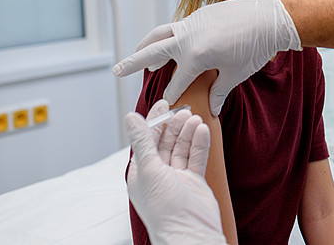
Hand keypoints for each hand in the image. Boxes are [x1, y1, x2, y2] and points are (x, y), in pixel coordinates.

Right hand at [113, 0, 300, 114]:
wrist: (270, 19)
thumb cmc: (254, 49)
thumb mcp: (235, 74)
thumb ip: (219, 92)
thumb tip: (213, 110)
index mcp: (195, 57)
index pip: (176, 82)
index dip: (171, 97)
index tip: (165, 109)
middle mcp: (188, 38)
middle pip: (152, 52)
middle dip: (134, 63)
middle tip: (117, 71)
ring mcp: (192, 23)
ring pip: (161, 33)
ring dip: (147, 45)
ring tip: (138, 55)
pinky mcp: (200, 14)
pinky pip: (178, 26)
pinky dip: (169, 36)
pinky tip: (170, 44)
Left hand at [125, 100, 225, 244]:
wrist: (190, 231)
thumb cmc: (164, 208)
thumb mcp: (148, 169)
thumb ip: (142, 142)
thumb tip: (130, 118)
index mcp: (141, 172)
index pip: (146, 140)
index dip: (154, 120)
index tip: (163, 103)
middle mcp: (158, 173)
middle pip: (166, 142)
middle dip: (174, 125)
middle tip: (183, 110)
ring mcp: (177, 177)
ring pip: (182, 148)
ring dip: (188, 133)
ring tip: (195, 118)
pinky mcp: (194, 180)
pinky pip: (196, 157)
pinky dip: (199, 143)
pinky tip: (203, 130)